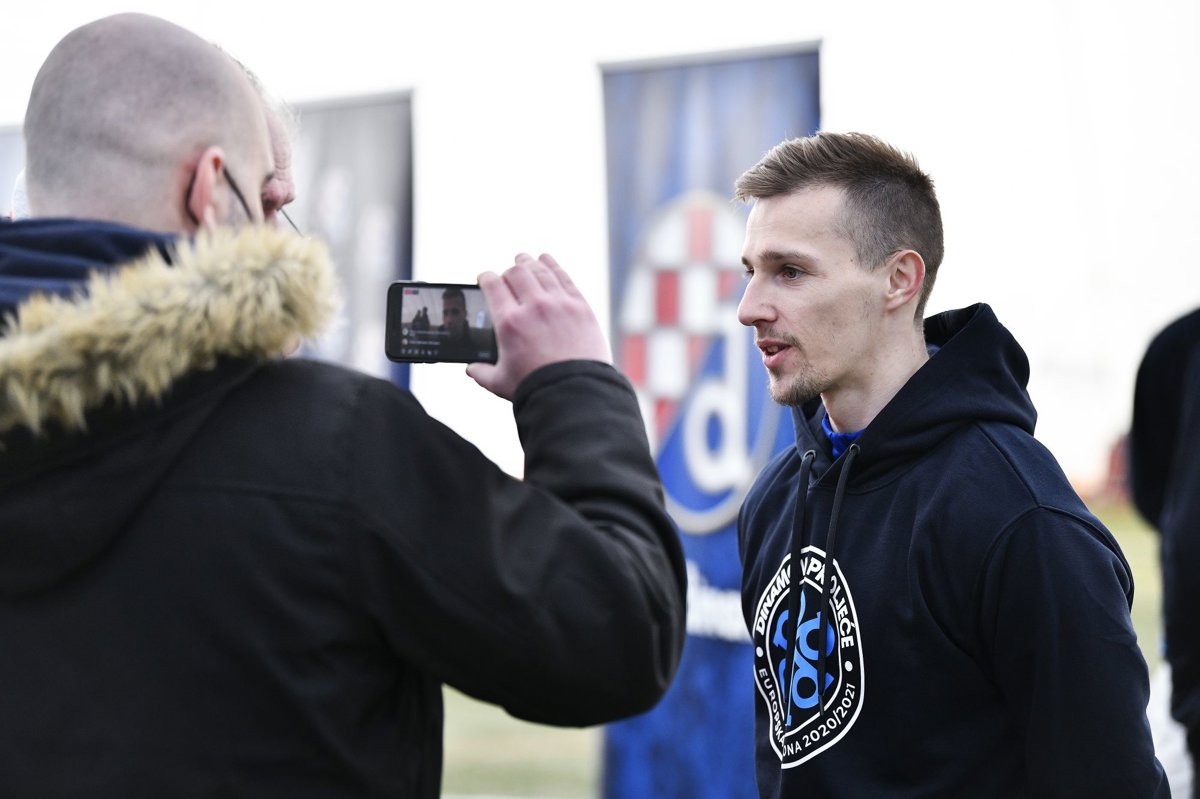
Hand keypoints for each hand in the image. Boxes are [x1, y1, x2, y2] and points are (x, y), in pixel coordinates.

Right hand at [467, 253, 610, 399]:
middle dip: (508, 270)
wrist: (575, 392)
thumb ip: (482, 373)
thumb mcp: (501, 382)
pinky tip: (547, 261)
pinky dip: (553, 266)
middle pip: (516, 272)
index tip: (485, 278)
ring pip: (540, 271)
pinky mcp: (581, 307)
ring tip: (525, 260)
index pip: (492, 285)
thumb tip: (471, 369)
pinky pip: (564, 278)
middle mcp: (533, 307)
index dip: (486, 277)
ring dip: (529, 263)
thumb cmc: (537, 389)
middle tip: (507, 272)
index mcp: (509, 322)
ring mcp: (559, 304)